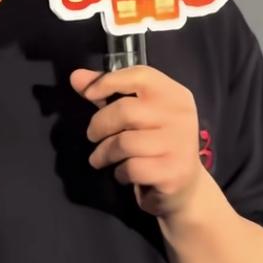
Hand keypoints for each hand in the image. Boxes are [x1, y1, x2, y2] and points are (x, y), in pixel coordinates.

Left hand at [69, 65, 205, 219]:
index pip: (140, 75)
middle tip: (93, 136)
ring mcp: (179, 144)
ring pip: (124, 143)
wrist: (185, 187)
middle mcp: (180, 115)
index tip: (89, 94)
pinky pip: (132, 168)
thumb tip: (76, 77)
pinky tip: (123, 174)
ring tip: (100, 159)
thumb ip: (109, 92)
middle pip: (125, 111)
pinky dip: (120, 173)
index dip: (110, 81)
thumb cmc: (155, 144)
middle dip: (99, 125)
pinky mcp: (174, 171)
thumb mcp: (136, 114)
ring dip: (104, 153)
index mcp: (174, 95)